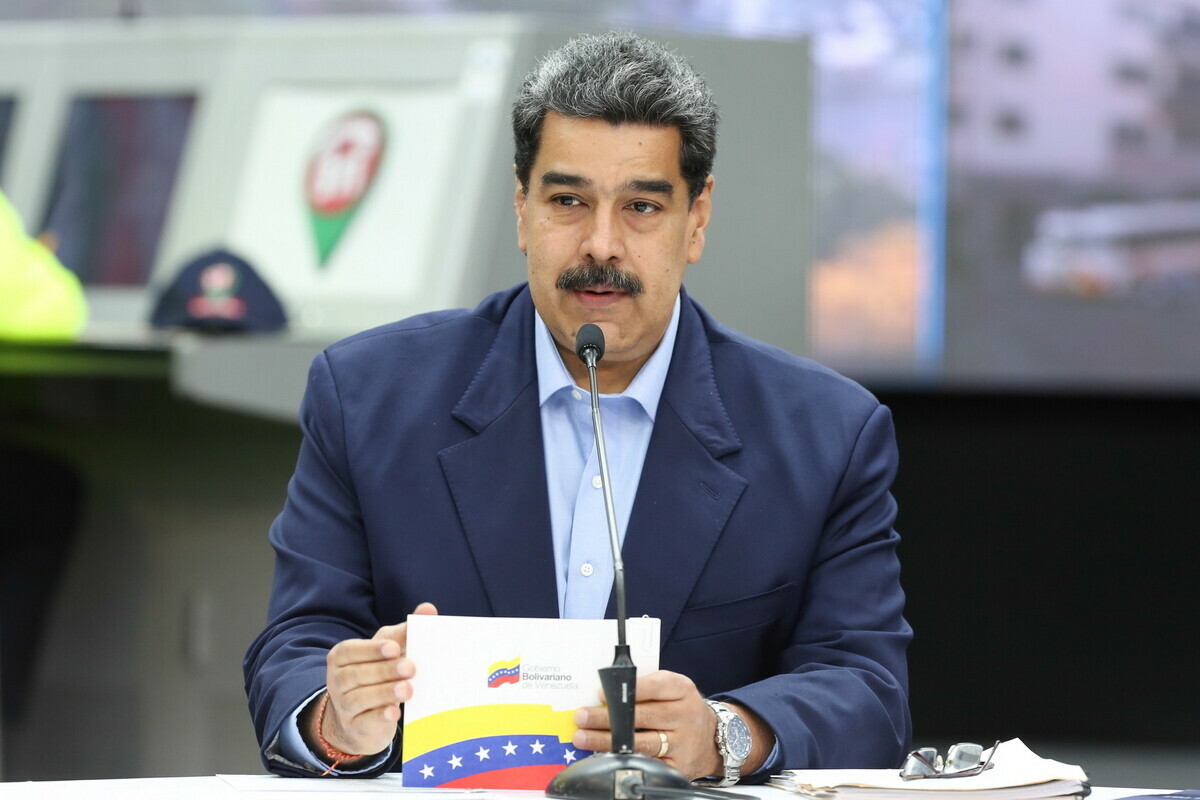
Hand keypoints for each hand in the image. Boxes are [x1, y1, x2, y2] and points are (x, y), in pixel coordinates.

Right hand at [303, 602, 437, 760]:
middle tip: (411, 668)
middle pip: (357, 674)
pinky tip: (394, 713)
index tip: (394, 648)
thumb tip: (428, 609)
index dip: (372, 649)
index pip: (351, 650)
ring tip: (408, 690)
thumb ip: (405, 631)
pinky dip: (379, 717)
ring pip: (359, 698)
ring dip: (385, 693)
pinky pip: (364, 721)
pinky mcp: (354, 727)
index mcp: (342, 656)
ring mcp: (343, 706)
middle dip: (385, 670)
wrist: (362, 719)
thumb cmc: (377, 675)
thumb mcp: (388, 651)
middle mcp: (337, 680)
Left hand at [572, 669, 721, 779]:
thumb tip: (607, 694)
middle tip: (582, 717)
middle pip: (643, 716)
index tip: (601, 694)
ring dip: (609, 741)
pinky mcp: (679, 767)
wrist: (713, 738)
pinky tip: (606, 758)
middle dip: (608, 717)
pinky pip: (649, 764)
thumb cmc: (683, 708)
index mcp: (682, 690)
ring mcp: (683, 743)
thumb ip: (646, 687)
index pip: (655, 686)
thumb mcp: (673, 688)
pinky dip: (626, 760)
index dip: (628, 690)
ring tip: (585, 738)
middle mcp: (685, 715)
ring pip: (642, 743)